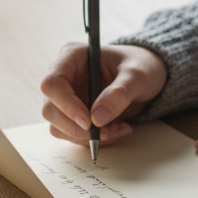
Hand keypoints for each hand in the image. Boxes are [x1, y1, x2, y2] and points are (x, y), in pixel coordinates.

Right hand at [40, 43, 166, 146]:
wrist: (146, 77)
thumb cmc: (141, 66)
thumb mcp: (137, 76)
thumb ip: (119, 94)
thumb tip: (97, 119)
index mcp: (72, 57)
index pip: (52, 83)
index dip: (66, 105)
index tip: (89, 122)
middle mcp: (64, 77)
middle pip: (50, 110)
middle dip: (77, 128)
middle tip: (108, 132)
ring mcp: (66, 98)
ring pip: (59, 127)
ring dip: (87, 137)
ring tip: (119, 128)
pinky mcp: (73, 115)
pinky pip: (73, 135)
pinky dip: (94, 139)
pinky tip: (117, 129)